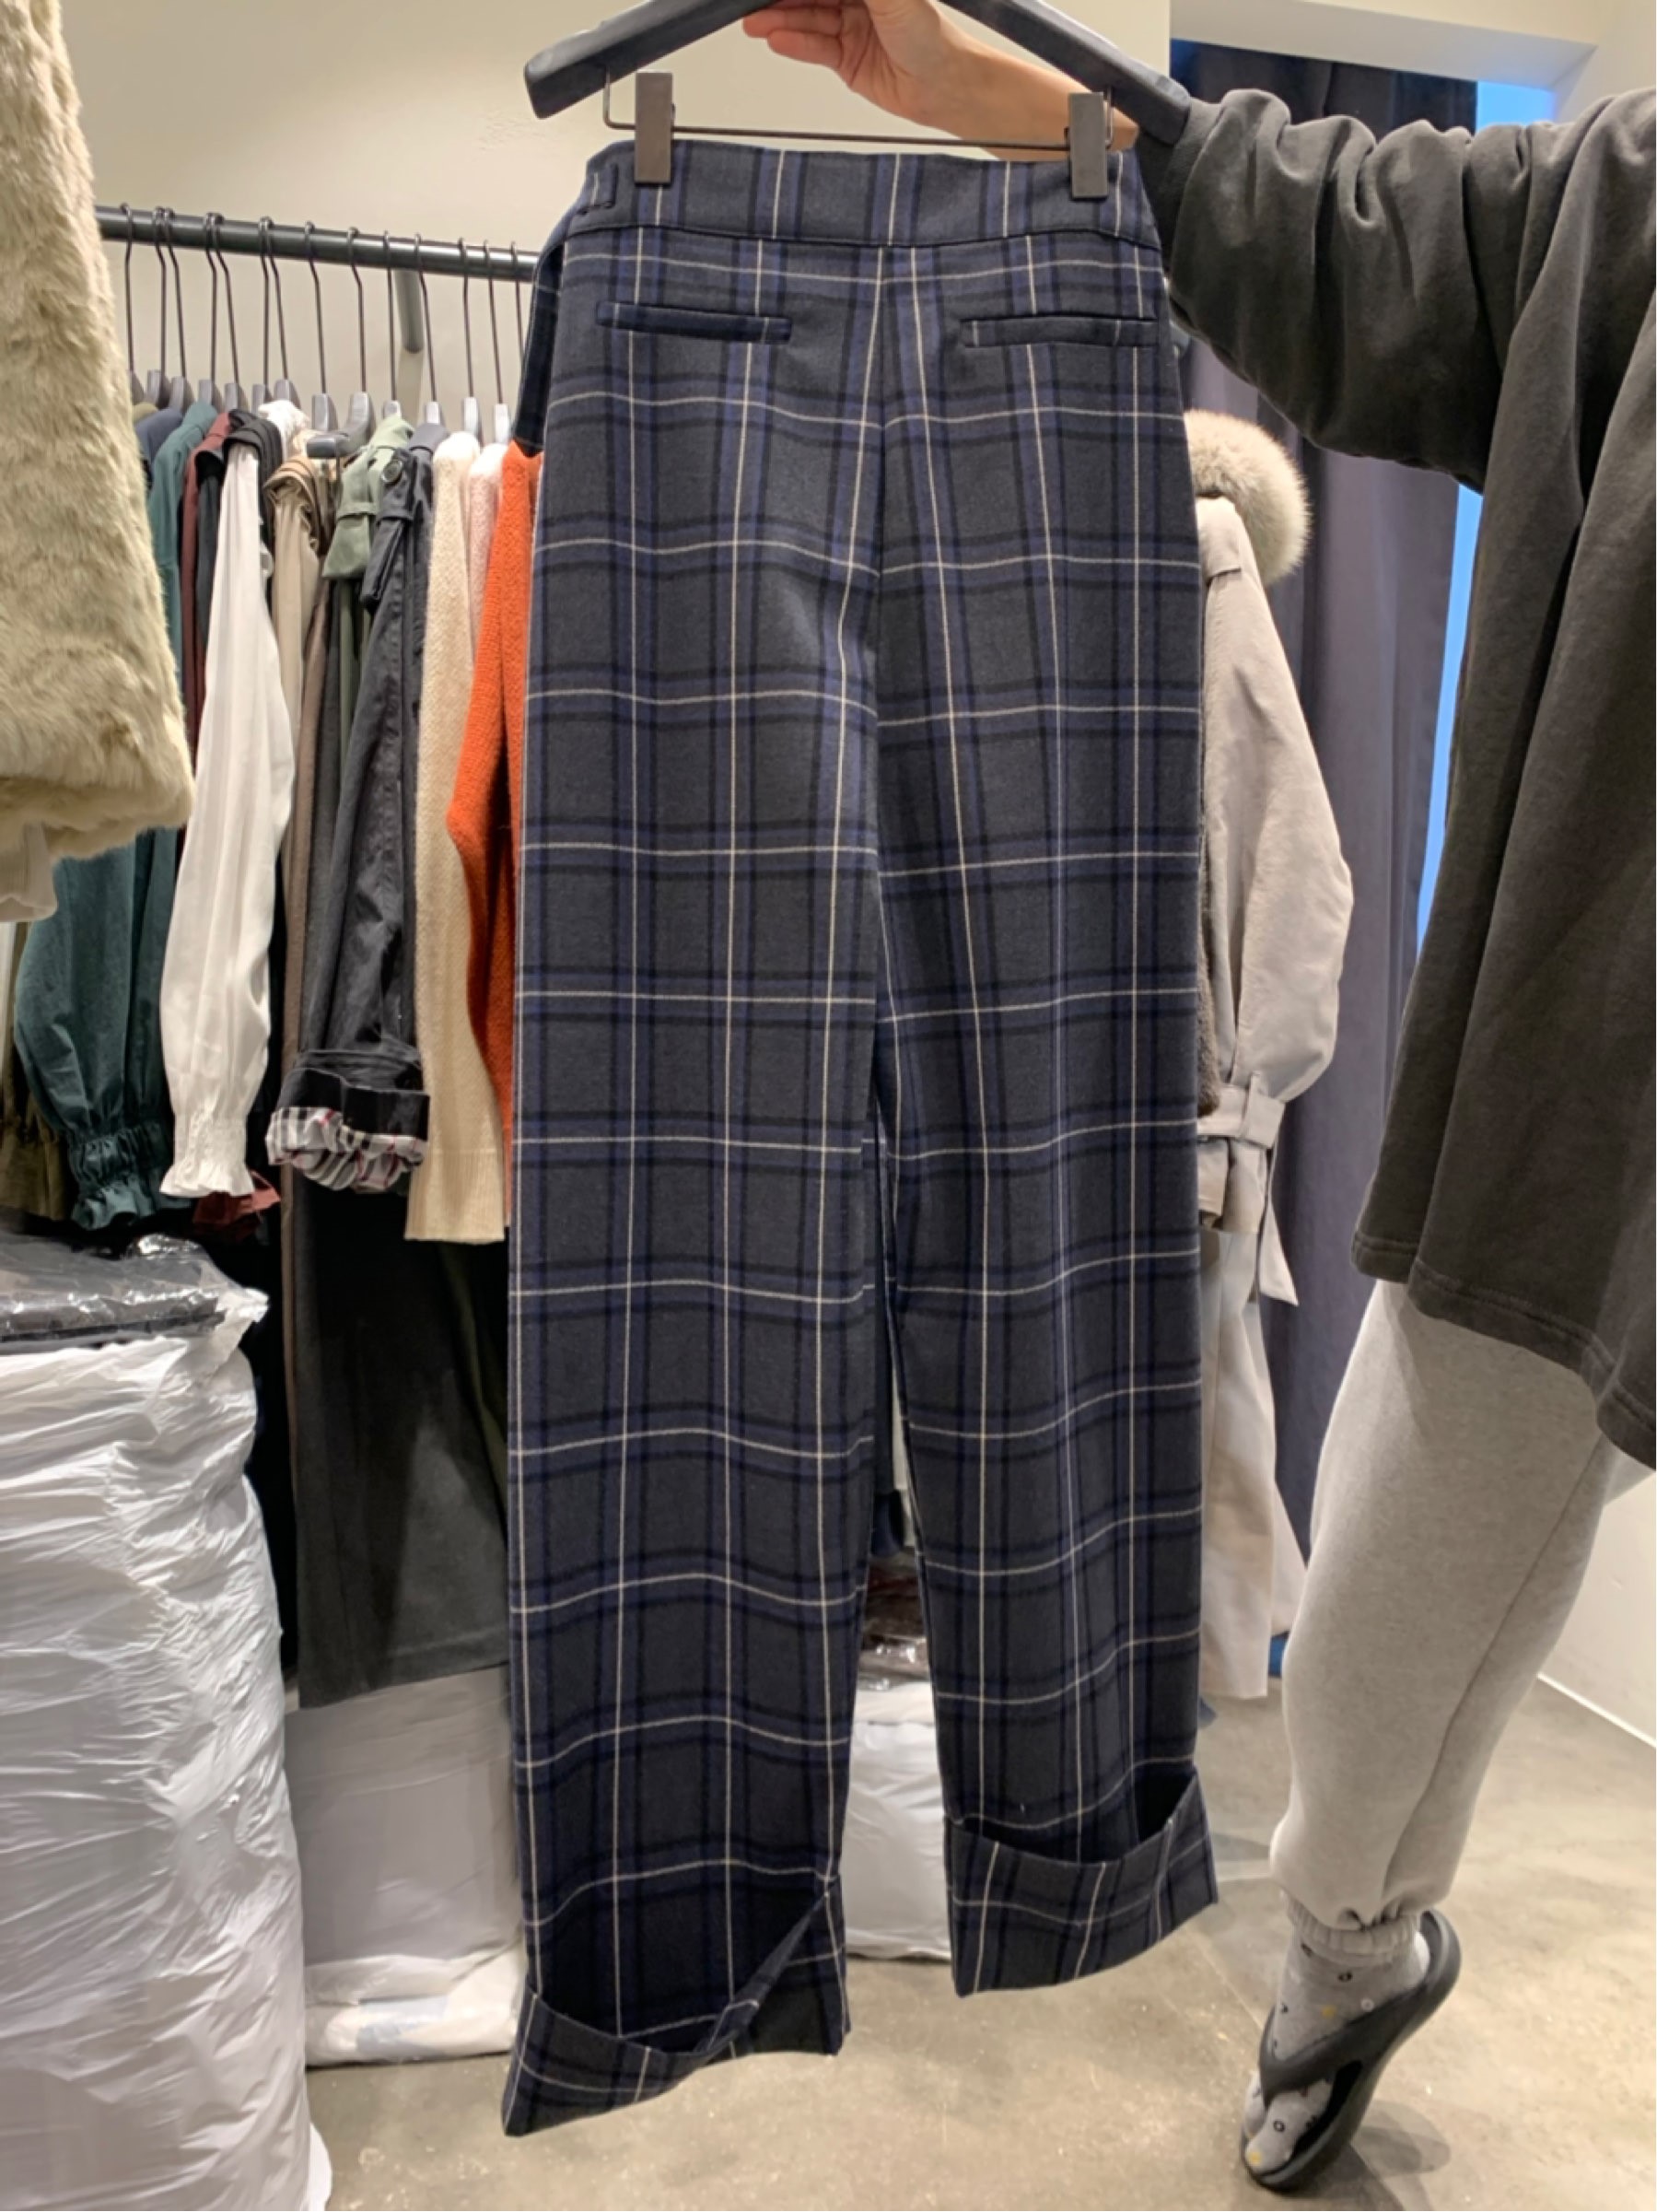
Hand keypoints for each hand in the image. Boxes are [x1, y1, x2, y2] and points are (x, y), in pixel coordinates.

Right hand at [740, 0, 1136, 154]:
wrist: (948, 89)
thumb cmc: (934, 38)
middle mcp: (859, 2)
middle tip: (754, 2)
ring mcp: (851, 30)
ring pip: (808, 21)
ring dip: (781, 21)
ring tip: (756, 22)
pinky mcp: (847, 61)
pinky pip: (815, 49)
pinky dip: (795, 44)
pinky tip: (776, 39)